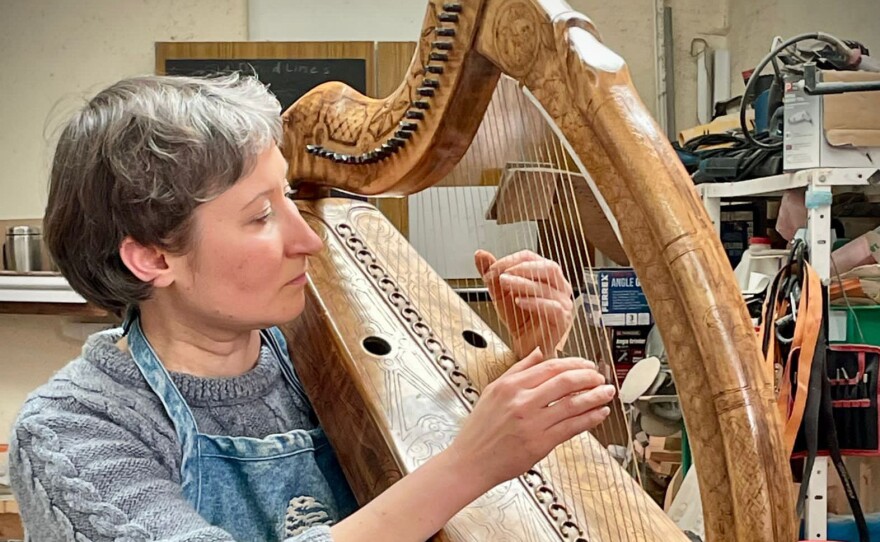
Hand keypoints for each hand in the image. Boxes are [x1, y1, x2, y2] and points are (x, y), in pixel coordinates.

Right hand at [448, 349, 613, 489]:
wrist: (470, 461)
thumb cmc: (480, 430)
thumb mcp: (492, 391)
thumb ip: (517, 370)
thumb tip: (538, 353)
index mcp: (509, 385)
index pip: (550, 367)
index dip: (574, 364)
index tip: (587, 365)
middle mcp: (521, 401)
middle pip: (565, 381)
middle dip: (589, 377)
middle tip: (600, 377)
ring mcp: (532, 423)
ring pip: (572, 404)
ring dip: (595, 396)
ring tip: (607, 393)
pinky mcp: (540, 444)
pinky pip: (571, 427)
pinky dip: (589, 418)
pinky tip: (599, 413)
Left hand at [474, 250, 573, 358]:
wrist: (526, 347)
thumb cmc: (519, 320)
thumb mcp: (500, 294)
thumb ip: (491, 274)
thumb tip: (480, 254)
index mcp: (544, 275)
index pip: (530, 257)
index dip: (510, 260)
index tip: (491, 268)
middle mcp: (558, 286)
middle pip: (547, 266)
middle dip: (521, 267)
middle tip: (501, 273)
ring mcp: (563, 303)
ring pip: (547, 286)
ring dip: (522, 283)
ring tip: (504, 284)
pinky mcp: (562, 320)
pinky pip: (553, 307)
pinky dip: (534, 302)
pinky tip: (519, 302)